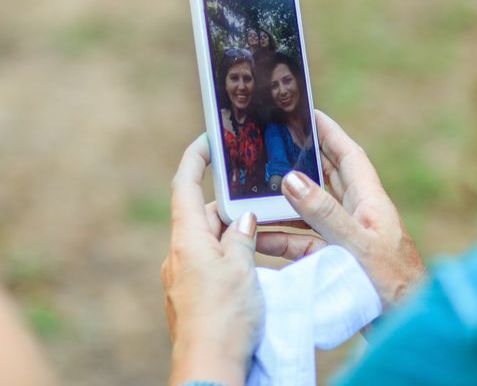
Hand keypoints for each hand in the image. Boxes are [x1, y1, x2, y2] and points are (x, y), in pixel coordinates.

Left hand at [162, 135, 262, 385]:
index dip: (195, 158)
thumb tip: (244, 220)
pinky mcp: (193, 295)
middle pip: (204, 215)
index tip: (209, 139)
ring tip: (269, 236)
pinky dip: (232, 257)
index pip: (185, 185)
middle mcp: (181, 254)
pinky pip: (213, 264)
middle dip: (232, 207)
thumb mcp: (241, 267)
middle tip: (261, 200)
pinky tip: (256, 266)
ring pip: (212, 242)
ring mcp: (185, 276)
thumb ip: (242, 236)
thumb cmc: (225, 314)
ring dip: (236, 235)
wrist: (211, 367)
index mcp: (187, 239)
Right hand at [257, 111, 425, 307]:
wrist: (405, 325)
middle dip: (301, 163)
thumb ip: (325, 213)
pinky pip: (303, 243)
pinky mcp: (335, 259)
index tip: (308, 114)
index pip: (349, 156)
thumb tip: (292, 180)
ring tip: (254, 193)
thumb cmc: (394, 283)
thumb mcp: (358, 244)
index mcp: (370, 201)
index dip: (330, 134)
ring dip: (285, 205)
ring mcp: (345, 237)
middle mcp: (357, 214)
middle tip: (272, 147)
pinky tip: (260, 239)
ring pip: (309, 213)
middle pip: (326, 179)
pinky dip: (283, 240)